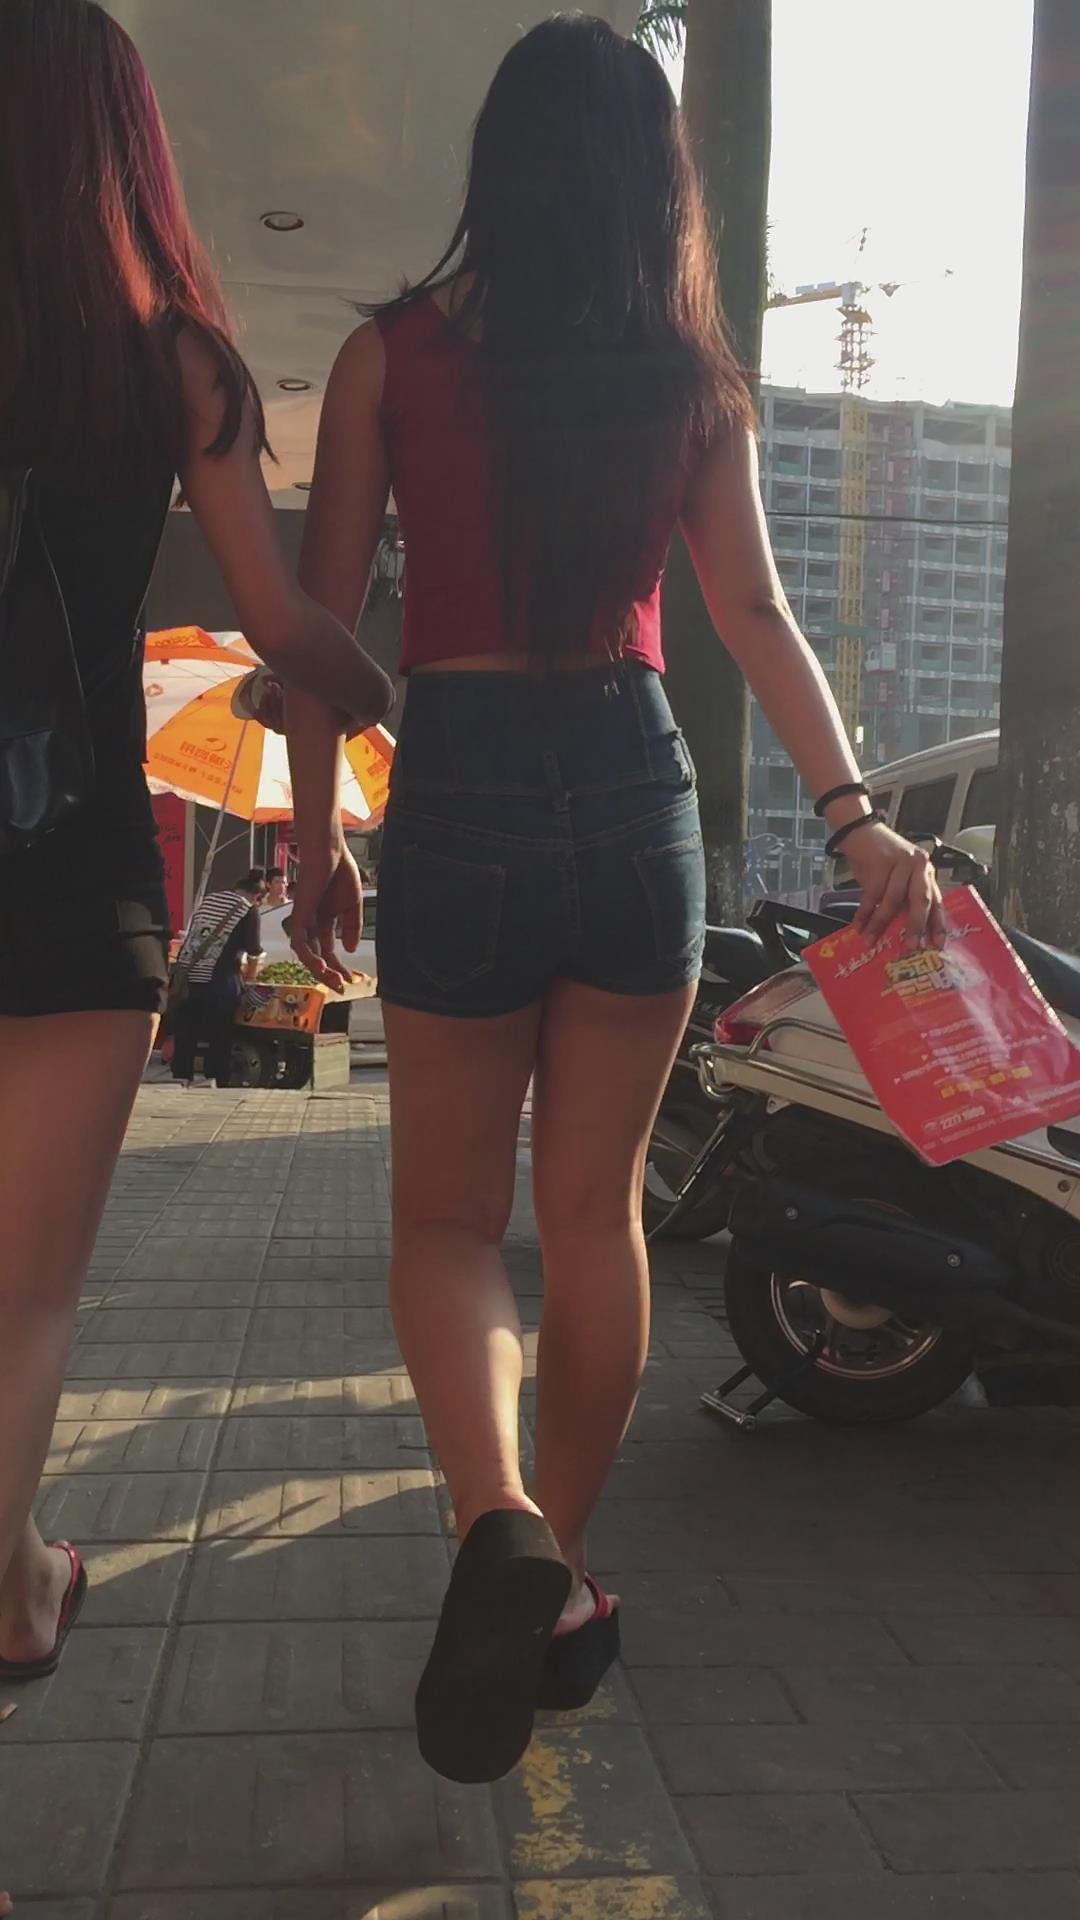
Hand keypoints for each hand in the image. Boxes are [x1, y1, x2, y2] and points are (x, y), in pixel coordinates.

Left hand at [289, 842, 362, 991]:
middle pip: (318, 956)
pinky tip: (320, 965)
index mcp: (324, 921)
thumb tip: (350, 949)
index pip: (329, 950)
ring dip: (318, 969)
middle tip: (341, 987)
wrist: (329, 850)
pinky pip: (299, 940)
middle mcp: (312, 923)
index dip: (339, 966)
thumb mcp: (352, 904)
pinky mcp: (299, 914)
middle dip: (329, 973)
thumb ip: (351, 926)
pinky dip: (308, 954)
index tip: (350, 980)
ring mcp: (304, 920)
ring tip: (331, 980)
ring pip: (306, 953)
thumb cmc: (339, 870)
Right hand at [846, 821, 944, 946]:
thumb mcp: (898, 876)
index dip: (937, 924)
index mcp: (926, 872)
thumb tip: (902, 931)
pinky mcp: (881, 863)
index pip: (936, 900)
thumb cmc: (878, 858)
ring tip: (870, 940)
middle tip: (911, 946)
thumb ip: (904, 897)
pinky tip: (858, 926)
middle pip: (920, 900)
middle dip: (916, 926)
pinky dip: (864, 913)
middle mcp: (918, 866)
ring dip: (879, 924)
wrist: (859, 831)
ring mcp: (900, 863)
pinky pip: (872, 895)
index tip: (937, 944)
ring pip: (892, 900)